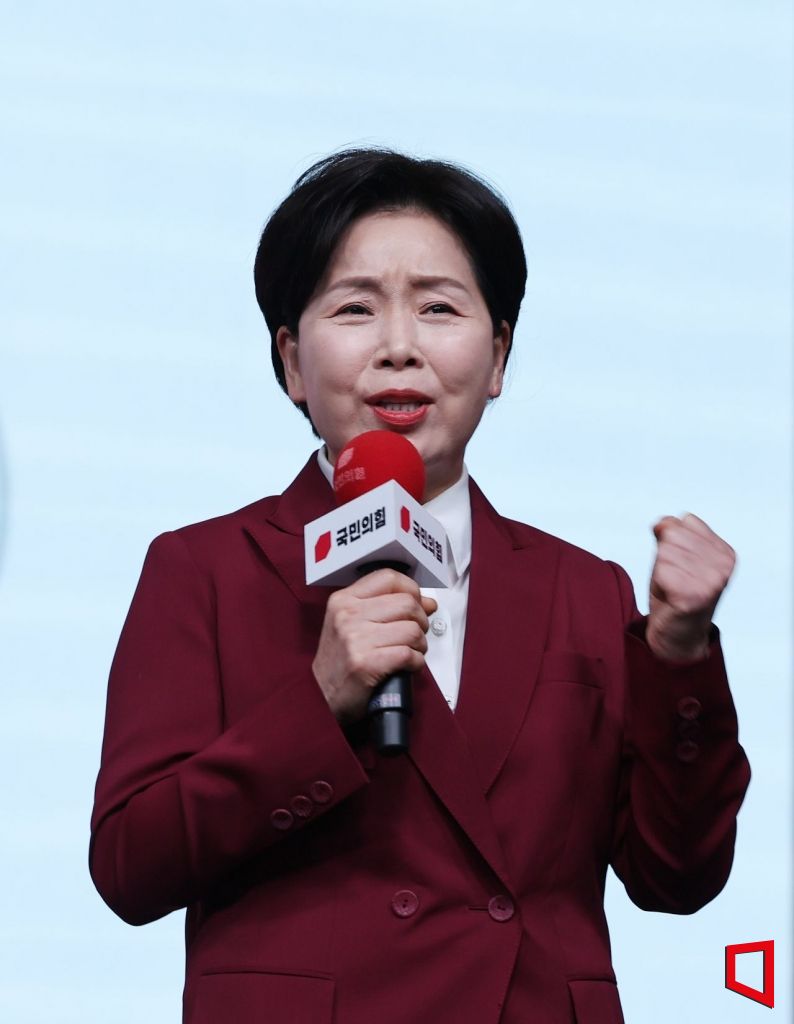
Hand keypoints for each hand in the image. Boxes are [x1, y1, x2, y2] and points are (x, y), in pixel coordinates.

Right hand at [313, 569, 437, 723]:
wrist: (319, 697)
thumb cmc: (338, 662)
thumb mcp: (351, 624)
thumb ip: (386, 608)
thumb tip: (427, 602)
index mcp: (343, 600)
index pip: (388, 577)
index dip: (411, 589)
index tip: (416, 602)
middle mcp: (348, 615)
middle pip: (407, 603)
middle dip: (421, 621)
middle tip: (415, 634)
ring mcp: (356, 639)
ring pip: (412, 629)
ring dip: (420, 644)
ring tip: (411, 652)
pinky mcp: (366, 664)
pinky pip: (409, 655)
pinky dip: (416, 663)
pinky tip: (407, 666)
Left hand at [646, 513, 735, 661]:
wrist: (679, 634)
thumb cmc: (676, 591)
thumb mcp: (676, 555)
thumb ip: (671, 533)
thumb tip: (662, 524)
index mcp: (725, 552)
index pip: (684, 521)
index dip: (671, 542)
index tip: (682, 565)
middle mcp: (723, 565)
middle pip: (672, 535)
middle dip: (664, 556)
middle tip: (675, 578)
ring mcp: (711, 580)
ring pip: (664, 552)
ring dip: (661, 570)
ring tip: (673, 587)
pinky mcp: (693, 595)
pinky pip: (660, 571)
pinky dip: (658, 583)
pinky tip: (670, 596)